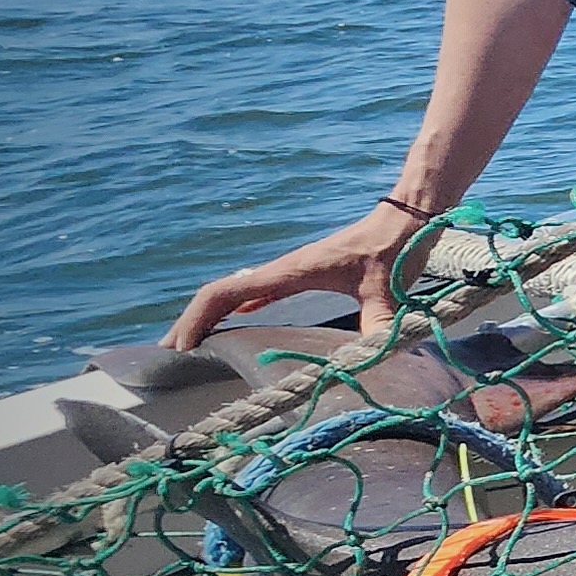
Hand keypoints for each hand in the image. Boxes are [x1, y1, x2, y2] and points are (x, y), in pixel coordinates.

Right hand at [164, 202, 432, 349]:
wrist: (406, 220)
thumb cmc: (395, 249)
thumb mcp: (387, 291)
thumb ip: (381, 322)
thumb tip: (377, 353)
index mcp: (290, 272)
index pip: (226, 293)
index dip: (197, 318)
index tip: (180, 347)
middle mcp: (282, 270)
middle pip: (220, 295)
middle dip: (191, 322)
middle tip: (169, 356)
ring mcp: (290, 273)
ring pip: (235, 294)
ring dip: (209, 317)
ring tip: (191, 348)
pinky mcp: (303, 277)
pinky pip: (258, 295)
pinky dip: (239, 311)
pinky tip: (235, 328)